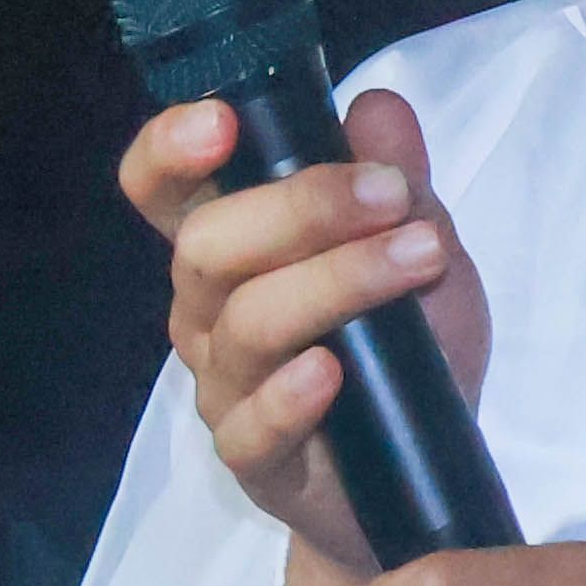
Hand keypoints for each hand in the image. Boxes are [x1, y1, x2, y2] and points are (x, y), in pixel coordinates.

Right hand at [118, 87, 489, 578]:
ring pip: (244, 323)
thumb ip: (398, 180)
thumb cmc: (407, 349)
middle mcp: (206, 312)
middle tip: (391, 194)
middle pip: (207, 246)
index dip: (168, 151)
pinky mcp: (253, 460)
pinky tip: (332, 372)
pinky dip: (289, 395)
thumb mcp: (422, 247)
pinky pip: (252, 426)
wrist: (423, 477)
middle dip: (300, 208)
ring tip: (420, 259)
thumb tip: (379, 108)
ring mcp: (224, 388)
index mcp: (230, 248)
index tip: (220, 122)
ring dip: (334, 281)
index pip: (161, 191)